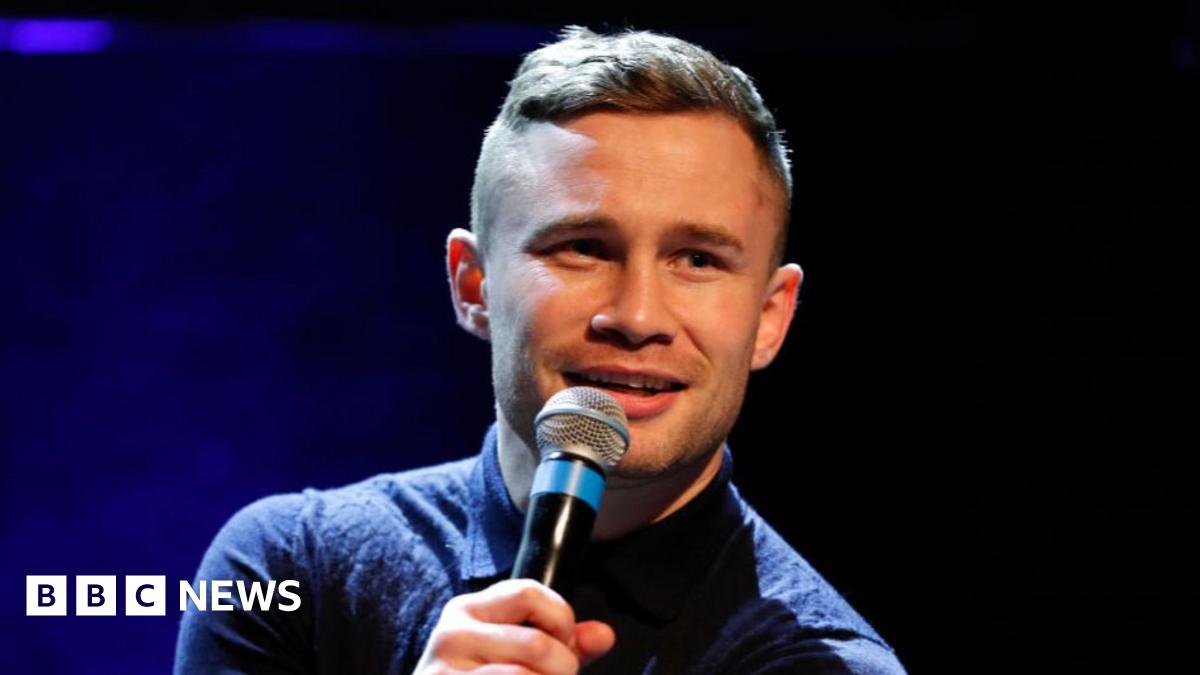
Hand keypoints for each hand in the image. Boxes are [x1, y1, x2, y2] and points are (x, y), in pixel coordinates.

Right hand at [414, 578, 615, 674]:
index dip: (561, 620)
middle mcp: (453, 633)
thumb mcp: (514, 654)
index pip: (530, 592)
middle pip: (539, 644)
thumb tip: (604, 635)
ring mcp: (444, 669)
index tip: (562, 645)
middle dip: (563, 669)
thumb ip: (560, 643)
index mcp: (469, 609)